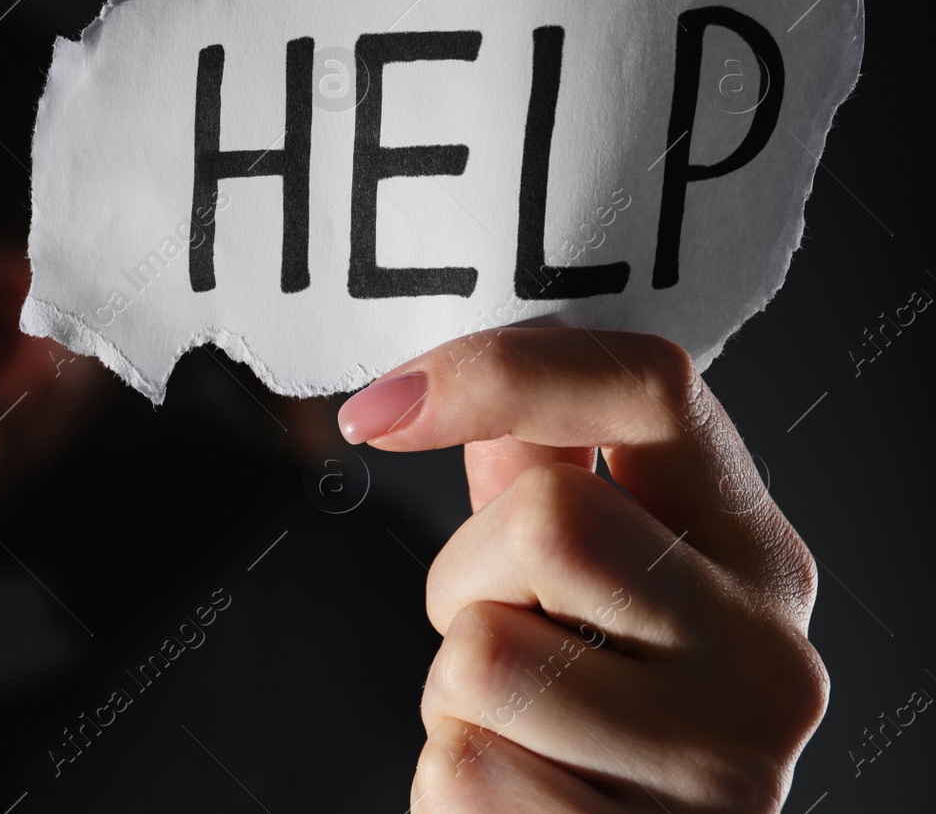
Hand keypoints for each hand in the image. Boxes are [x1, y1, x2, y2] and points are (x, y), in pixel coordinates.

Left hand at [338, 328, 826, 811]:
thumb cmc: (598, 721)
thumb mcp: (595, 585)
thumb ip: (548, 474)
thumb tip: (452, 380)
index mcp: (757, 554)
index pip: (652, 389)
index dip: (497, 372)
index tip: (377, 410)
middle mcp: (767, 654)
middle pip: (548, 518)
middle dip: (467, 578)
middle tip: (502, 635)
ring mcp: (719, 766)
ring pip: (481, 657)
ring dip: (454, 696)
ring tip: (521, 730)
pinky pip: (462, 771)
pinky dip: (455, 784)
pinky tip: (526, 795)